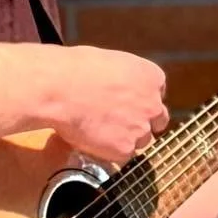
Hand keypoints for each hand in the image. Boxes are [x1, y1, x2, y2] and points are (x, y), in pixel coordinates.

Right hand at [47, 46, 169, 163]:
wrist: (61, 88)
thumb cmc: (78, 68)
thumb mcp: (113, 62)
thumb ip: (126, 79)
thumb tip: (118, 88)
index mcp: (152, 77)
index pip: (157, 94)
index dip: (141, 101)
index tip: (127, 103)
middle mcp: (153, 104)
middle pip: (157, 120)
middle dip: (141, 122)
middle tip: (120, 122)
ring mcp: (141, 128)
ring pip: (141, 140)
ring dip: (125, 138)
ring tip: (100, 131)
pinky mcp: (125, 148)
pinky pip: (122, 155)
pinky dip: (109, 151)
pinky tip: (93, 139)